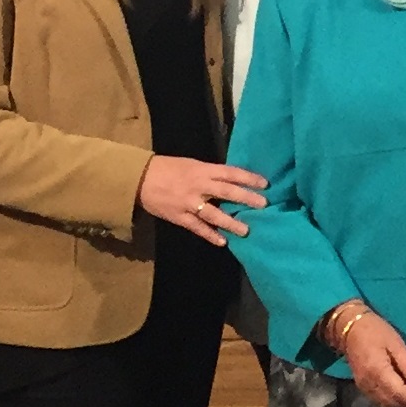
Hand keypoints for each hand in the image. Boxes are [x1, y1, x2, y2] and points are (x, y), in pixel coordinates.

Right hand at [139, 156, 267, 245]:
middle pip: (226, 192)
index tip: (265, 184)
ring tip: (246, 230)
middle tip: (263, 205)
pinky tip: (223, 242)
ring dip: (231, 222)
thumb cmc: (169, 168)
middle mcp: (198, 186)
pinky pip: (197, 227)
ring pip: (213, 214)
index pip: (230, 173)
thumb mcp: (192, 164)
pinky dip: (210, 235)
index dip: (248, 178)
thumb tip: (232, 181)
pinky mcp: (179, 217)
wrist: (140, 179)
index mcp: (202, 170)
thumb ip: (210, 173)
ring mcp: (189, 203)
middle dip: (246, 198)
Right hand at [333, 304, 405, 406]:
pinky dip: (394, 401)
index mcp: (378, 372)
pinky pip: (381, 401)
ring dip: (403, 404)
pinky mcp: (363, 388)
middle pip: (394, 403)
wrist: (349, 329)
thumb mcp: (395, 343)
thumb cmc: (375, 331)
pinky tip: (404, 395)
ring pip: (387, 405)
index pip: (400, 393)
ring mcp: (364, 388)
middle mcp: (369, 385)